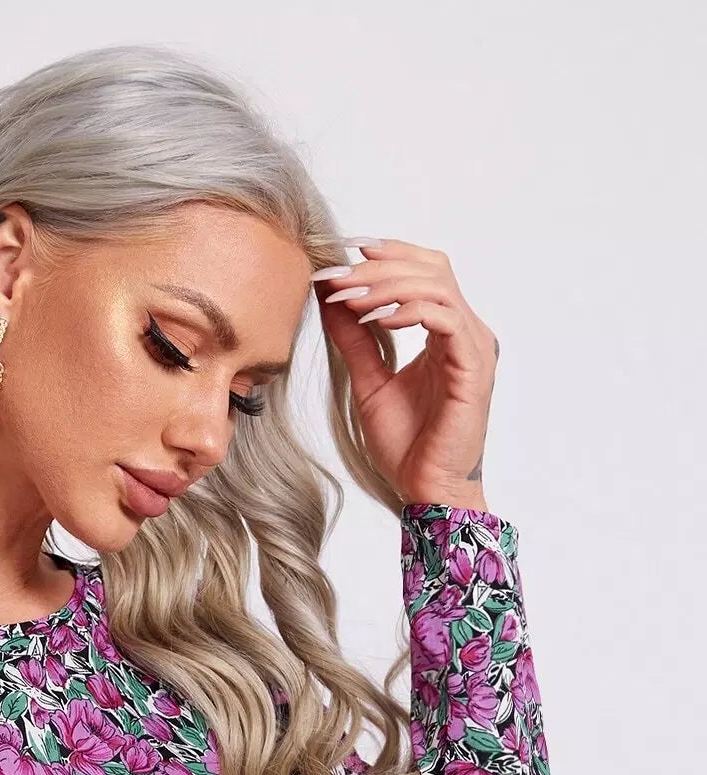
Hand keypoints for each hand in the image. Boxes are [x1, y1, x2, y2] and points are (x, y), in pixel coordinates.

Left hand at [315, 237, 499, 509]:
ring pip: (438, 286)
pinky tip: (376, 320)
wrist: (425, 489)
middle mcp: (465, 332)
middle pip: (431, 268)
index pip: (425, 270)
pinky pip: (446, 319)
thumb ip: (353, 339)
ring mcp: (473, 347)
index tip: (342, 259)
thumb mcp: (368, 380)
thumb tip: (330, 296)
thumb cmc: (407, 444)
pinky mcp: (473, 367)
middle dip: (379, 267)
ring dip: (388, 285)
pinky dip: (409, 310)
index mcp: (446, 331)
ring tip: (350, 298)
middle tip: (338, 277)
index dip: (387, 255)